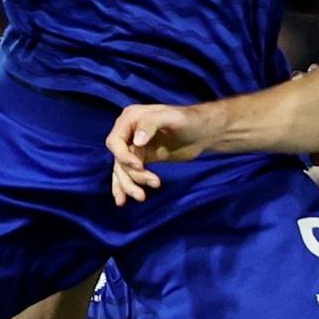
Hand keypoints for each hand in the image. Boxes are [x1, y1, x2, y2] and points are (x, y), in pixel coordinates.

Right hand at [104, 103, 221, 205]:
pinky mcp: (141, 159)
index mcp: (130, 118)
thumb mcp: (172, 118)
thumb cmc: (189, 120)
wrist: (204, 132)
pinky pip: (127, 174)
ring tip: (142, 197)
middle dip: (131, 175)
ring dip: (130, 185)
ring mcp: (134, 147)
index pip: (115, 142)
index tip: (139, 166)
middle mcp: (128, 132)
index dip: (123, 156)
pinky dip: (124, 187)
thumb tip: (136, 142)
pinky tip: (122, 200)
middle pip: (118, 159)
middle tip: (154, 182)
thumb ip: (151, 124)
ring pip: (122, 170)